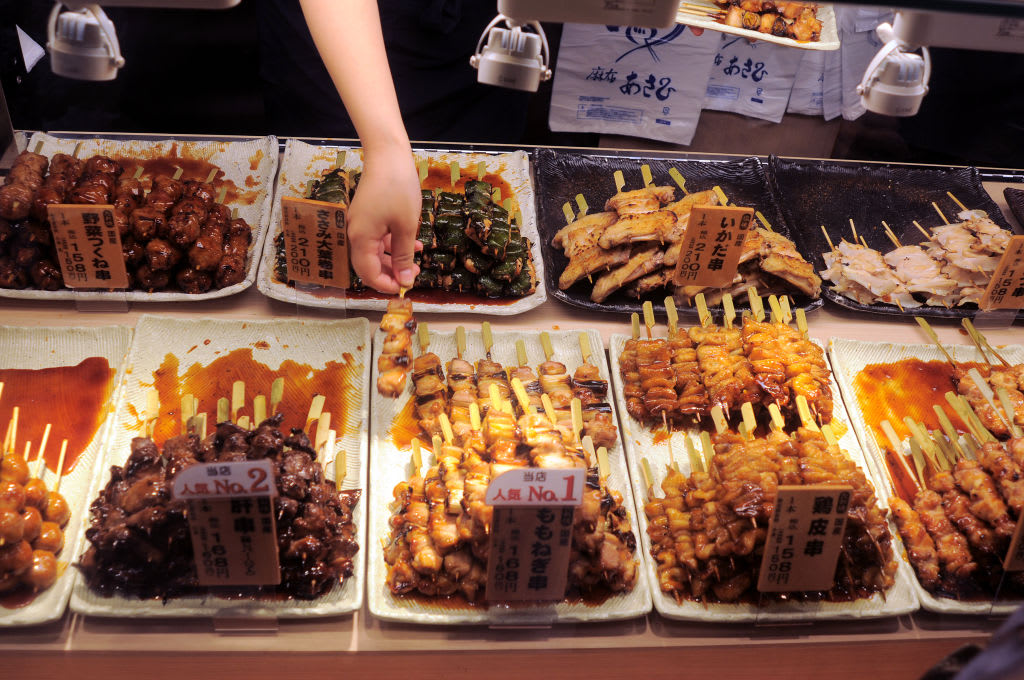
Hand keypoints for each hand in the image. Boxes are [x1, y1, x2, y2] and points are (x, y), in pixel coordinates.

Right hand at [347, 145, 421, 293]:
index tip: (404, 288)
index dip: (386, 285)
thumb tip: (405, 281)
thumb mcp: (406, 226)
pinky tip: (413, 243)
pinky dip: (393, 243)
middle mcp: (355, 233)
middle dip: (392, 272)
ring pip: (375, 251)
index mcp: (361, 239)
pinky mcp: (366, 215)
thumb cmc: (398, 188)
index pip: (368, 273)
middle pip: (370, 264)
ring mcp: (359, 223)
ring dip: (395, 258)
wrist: (388, 155)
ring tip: (417, 259)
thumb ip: (404, 256)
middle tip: (414, 274)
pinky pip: (377, 237)